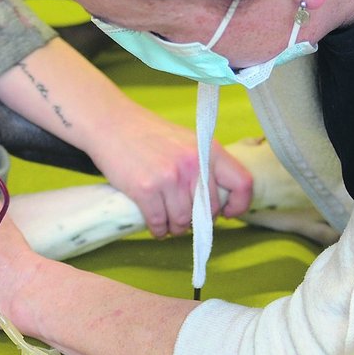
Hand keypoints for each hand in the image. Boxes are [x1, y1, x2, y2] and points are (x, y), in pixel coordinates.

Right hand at [89, 105, 252, 237]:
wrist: (112, 124)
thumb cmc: (148, 135)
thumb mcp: (186, 141)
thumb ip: (204, 165)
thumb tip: (217, 201)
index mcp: (208, 149)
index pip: (242, 183)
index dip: (239, 204)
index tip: (227, 213)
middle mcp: (193, 163)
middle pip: (209, 210)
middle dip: (199, 221)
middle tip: (187, 219)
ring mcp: (169, 177)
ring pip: (183, 221)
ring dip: (176, 228)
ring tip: (168, 223)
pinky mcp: (145, 189)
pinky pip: (158, 222)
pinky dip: (157, 230)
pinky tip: (155, 226)